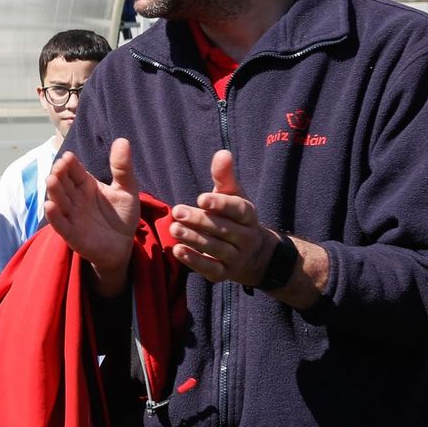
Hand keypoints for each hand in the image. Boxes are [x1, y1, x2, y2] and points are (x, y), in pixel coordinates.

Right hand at [45, 138, 139, 294]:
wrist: (123, 246)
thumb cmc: (122, 216)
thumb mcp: (127, 189)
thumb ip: (122, 167)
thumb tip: (122, 140)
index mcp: (86, 185)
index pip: (74, 171)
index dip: (70, 164)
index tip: (68, 157)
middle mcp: (75, 199)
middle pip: (63, 184)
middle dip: (59, 174)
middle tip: (59, 166)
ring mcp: (72, 216)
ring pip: (59, 201)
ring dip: (53, 191)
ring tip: (51, 180)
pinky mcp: (72, 235)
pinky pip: (61, 224)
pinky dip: (54, 216)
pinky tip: (50, 206)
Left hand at [170, 151, 275, 285]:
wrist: (253, 255)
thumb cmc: (234, 218)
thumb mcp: (233, 196)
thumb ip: (225, 177)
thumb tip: (222, 152)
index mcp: (248, 216)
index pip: (238, 209)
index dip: (221, 204)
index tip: (201, 198)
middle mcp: (246, 237)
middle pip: (223, 229)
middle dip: (199, 220)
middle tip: (177, 211)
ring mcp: (237, 258)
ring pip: (216, 249)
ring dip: (194, 239)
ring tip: (173, 229)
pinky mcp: (224, 274)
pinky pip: (211, 269)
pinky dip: (195, 261)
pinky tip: (178, 251)